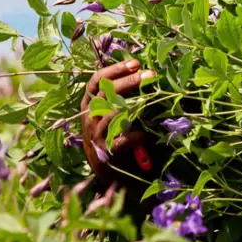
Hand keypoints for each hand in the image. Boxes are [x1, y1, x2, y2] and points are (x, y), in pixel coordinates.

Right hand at [80, 59, 160, 190]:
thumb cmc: (117, 141)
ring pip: (111, 115)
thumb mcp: (115, 116)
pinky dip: (135, 137)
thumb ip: (122, 98)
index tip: (135, 62)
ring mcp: (96, 137)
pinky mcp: (106, 155)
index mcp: (90, 106)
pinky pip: (121, 141)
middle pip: (105, 93)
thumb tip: (142, 73)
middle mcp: (89, 119)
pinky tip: (146, 135)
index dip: (115, 70)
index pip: (96, 81)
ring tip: (152, 97)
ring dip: (133, 105)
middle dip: (128, 81)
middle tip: (150, 75)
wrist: (113, 179)